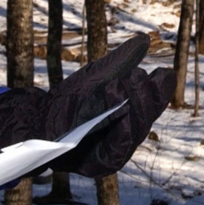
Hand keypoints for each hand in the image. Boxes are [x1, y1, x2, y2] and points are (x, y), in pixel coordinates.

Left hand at [0, 34, 174, 176]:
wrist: (39, 120)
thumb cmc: (70, 99)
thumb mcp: (98, 76)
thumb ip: (121, 61)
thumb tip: (144, 39)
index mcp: (131, 116)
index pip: (152, 105)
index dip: (159, 91)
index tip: (164, 73)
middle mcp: (127, 135)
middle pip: (146, 118)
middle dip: (146, 97)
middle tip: (139, 76)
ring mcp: (115, 152)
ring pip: (135, 132)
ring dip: (134, 110)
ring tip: (124, 86)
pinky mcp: (101, 165)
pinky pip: (117, 150)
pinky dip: (121, 130)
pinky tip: (119, 111)